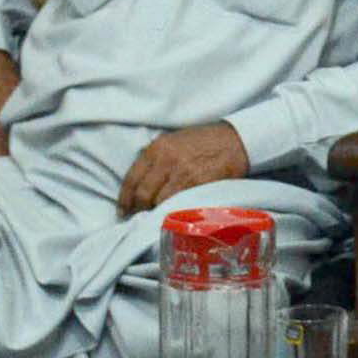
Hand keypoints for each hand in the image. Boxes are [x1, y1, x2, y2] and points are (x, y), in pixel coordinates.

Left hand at [117, 123, 249, 217]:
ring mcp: (183, 174)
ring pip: (159, 202)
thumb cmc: (204, 141)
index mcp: (157, 148)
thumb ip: (156, 158)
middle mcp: (166, 161)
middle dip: (139, 209)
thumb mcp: (173, 141)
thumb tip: (141, 180)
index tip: (123, 210)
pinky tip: (172, 215)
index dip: (125, 199)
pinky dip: (173, 212)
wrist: (234, 141)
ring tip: (156, 217)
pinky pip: (179, 204)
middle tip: (138, 217)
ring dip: (156, 212)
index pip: (132, 178)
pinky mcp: (198, 185)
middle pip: (143, 194)